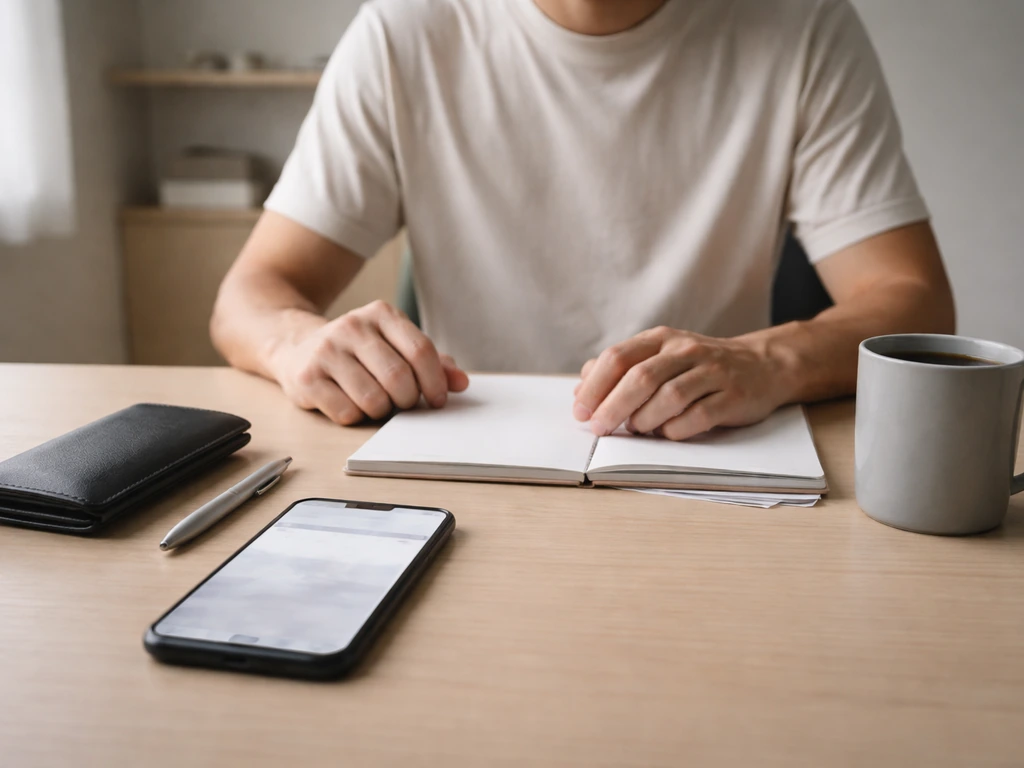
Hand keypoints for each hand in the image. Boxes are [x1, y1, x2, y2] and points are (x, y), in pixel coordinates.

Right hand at [269, 300, 468, 424]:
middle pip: (399, 378)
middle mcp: (352, 326)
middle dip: (408, 400)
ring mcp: (326, 350)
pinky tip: (348, 403)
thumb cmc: (359, 353)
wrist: (297, 348)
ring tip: (374, 401)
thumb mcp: (395, 347)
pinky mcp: (307, 376)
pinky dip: (355, 417)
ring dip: (381, 411)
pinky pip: (347, 413)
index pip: (421, 351)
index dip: (435, 383)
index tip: (437, 400)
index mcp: (381, 314)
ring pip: (374, 400)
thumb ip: (432, 363)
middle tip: (402, 403)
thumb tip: (461, 383)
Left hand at [572, 326, 792, 440]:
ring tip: (637, 429)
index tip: (581, 412)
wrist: (762, 365)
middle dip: (613, 407)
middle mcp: (685, 351)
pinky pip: (698, 416)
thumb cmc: (699, 367)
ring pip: (668, 397)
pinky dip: (675, 430)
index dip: (594, 387)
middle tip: (599, 428)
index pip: (618, 358)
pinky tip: (666, 433)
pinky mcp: (733, 396)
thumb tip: (580, 390)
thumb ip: (620, 370)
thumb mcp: (659, 357)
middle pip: (640, 378)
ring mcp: (712, 372)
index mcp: (661, 340)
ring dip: (645, 419)